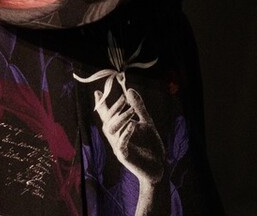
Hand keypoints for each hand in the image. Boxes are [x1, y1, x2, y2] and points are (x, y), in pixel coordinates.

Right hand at [95, 78, 163, 209]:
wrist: (158, 165)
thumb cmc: (150, 144)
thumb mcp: (146, 122)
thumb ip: (138, 107)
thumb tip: (129, 89)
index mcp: (119, 129)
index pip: (107, 115)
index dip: (101, 105)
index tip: (98, 92)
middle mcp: (115, 137)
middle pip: (107, 121)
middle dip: (115, 109)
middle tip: (125, 99)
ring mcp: (118, 147)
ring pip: (111, 131)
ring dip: (120, 118)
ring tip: (131, 111)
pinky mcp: (124, 156)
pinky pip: (121, 144)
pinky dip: (125, 133)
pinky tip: (132, 125)